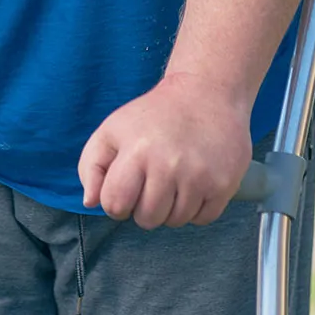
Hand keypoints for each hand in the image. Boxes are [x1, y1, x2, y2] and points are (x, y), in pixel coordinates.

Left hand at [77, 72, 251, 229]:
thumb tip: (91, 202)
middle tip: (152, 181)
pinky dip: (196, 208)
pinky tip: (194, 183)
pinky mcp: (224, 184)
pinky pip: (203, 219)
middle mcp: (169, 166)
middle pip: (147, 219)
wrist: (206, 93)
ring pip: (176, 221)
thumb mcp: (112, 129)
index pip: (115, 205)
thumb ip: (91, 166)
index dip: (116, 201)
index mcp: (137, 152)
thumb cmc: (154, 115)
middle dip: (145, 206)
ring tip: (174, 179)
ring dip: (171, 208)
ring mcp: (199, 176)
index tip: (126, 188)